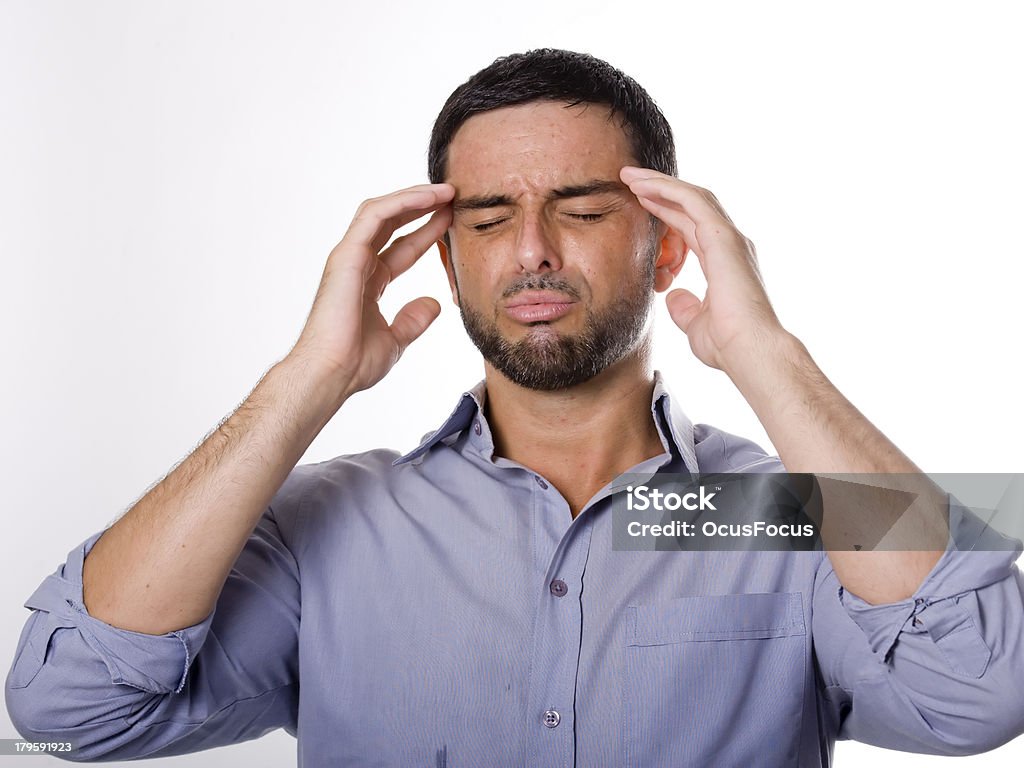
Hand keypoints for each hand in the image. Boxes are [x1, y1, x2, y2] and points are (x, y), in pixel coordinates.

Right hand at [289, 183, 453, 398]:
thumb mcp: (396, 340)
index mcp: (368, 282)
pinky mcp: (346, 255)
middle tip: (452, 196)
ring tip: (444, 190)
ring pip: (382, 211)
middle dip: (422, 206)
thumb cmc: (354, 364)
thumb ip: (413, 320)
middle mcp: (357, 265)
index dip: (427, 231)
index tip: (452, 220)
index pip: (402, 247)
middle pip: (392, 223)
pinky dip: (401, 202)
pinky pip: (374, 216)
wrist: (331, 374)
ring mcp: (349, 257)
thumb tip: (434, 303)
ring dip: (414, 197)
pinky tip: (427, 197)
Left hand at [620, 166, 786, 372]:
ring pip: (692, 197)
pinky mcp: (724, 238)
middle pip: (691, 205)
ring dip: (660, 184)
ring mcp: (730, 238)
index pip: (690, 226)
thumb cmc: (728, 345)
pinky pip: (693, 202)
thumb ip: (685, 307)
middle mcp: (730, 244)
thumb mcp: (696, 324)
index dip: (665, 211)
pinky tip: (644, 186)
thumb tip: (673, 296)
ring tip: (630, 176)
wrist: (751, 351)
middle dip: (660, 190)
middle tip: (629, 179)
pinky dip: (668, 190)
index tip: (639, 202)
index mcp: (724, 261)